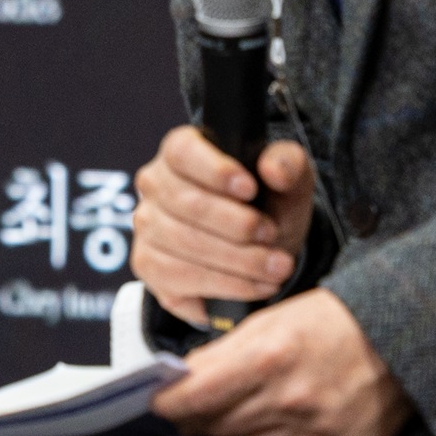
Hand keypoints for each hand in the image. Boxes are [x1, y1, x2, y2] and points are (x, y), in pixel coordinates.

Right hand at [130, 126, 315, 326]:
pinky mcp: (148, 265)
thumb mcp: (289, 179)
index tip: (250, 189)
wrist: (262, 246)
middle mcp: (155, 185)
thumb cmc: (268, 204)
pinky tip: (256, 285)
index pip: (182, 151)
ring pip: (183, 244)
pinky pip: (178, 278)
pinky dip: (223, 286)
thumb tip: (274, 170)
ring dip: (236, 260)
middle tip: (272, 235)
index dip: (214, 171)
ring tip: (275, 267)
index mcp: (182, 149)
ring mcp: (146, 226)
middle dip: (237, 225)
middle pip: (186, 203)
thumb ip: (288, 164)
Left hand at [151, 289, 411, 435]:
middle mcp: (287, 400)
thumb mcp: (271, 321)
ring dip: (232, 429)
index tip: (158, 399)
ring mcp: (312, 432)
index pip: (189, 399)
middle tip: (194, 403)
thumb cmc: (332, 321)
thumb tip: (180, 380)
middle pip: (210, 427)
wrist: (405, 339)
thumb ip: (223, 354)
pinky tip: (281, 418)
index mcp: (265, 358)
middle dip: (196, 416)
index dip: (166, 402)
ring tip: (244, 405)